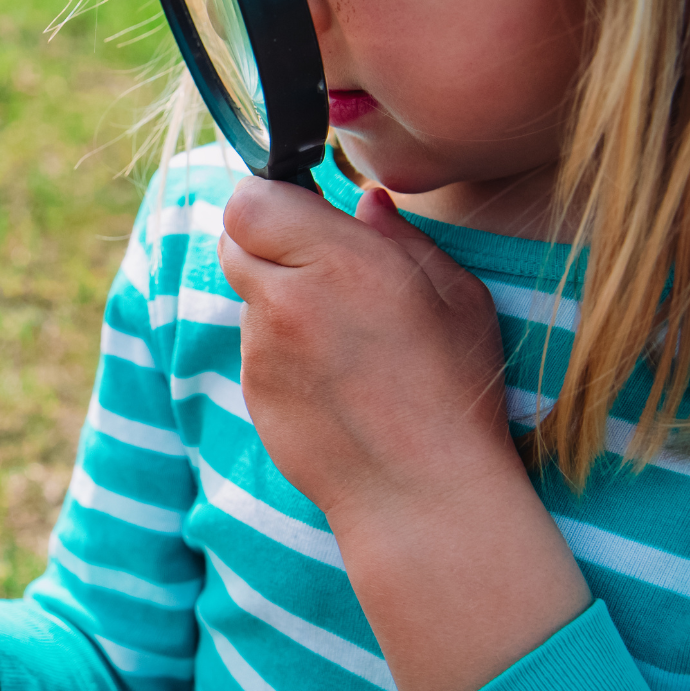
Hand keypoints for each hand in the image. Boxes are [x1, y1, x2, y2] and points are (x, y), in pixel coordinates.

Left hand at [217, 181, 511, 516]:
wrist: (420, 491)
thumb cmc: (455, 390)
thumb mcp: (456, 298)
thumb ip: (401, 239)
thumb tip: (366, 202)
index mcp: (339, 262)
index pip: (250, 200)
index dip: (270, 200)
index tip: (302, 211)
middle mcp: (286, 300)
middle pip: (233, 239)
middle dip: (266, 239)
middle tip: (315, 262)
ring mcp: (261, 348)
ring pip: (246, 294)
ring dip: (277, 296)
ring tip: (340, 333)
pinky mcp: (252, 389)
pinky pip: (254, 345)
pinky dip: (280, 346)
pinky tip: (331, 375)